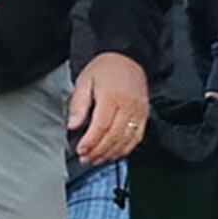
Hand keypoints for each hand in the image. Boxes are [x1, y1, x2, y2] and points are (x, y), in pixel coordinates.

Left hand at [67, 51, 149, 167]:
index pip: (101, 126)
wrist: (127, 58)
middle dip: (97, 152)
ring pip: (125, 141)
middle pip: (113, 137)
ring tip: (96, 160)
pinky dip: (124, 150)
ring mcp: (138, 112)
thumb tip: (73, 125)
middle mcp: (128, 105)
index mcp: (112, 96)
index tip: (80, 150)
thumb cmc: (105, 68)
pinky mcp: (144, 116)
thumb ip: (78, 104)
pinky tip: (113, 154)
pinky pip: (136, 138)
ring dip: (109, 154)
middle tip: (86, 158)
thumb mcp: (85, 81)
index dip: (90, 142)